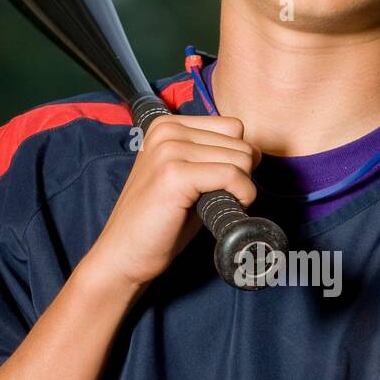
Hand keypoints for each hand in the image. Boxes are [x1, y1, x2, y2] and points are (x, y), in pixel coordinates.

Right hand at [85, 113, 262, 290]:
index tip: (218, 184)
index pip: (233, 127)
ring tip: (212, 205)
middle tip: (215, 199)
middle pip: (241, 142)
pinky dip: (240, 197)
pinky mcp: (174, 174)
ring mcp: (169, 149)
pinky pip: (232, 175)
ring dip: (240, 187)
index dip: (237, 158)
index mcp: (167, 124)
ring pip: (241, 158)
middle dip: (240, 174)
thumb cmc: (159, 222)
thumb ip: (214, 156)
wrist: (124, 254)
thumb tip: (255, 153)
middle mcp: (167, 130)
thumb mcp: (187, 177)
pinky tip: (219, 210)